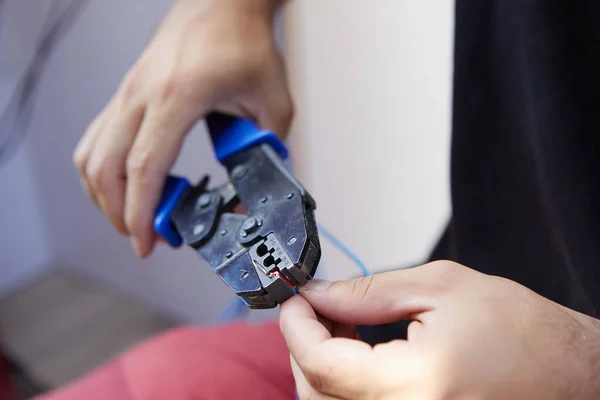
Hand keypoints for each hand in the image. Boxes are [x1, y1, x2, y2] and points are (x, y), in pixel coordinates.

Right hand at [73, 0, 290, 257]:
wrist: (224, 3)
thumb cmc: (246, 44)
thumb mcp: (273, 105)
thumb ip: (266, 155)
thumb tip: (249, 200)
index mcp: (179, 96)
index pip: (145, 165)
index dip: (141, 212)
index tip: (145, 242)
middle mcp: (142, 93)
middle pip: (105, 167)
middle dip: (118, 213)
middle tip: (143, 238)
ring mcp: (128, 91)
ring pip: (91, 154)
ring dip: (104, 194)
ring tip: (133, 218)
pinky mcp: (127, 92)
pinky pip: (97, 137)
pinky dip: (102, 170)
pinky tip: (126, 184)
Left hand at [280, 261, 599, 398]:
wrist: (569, 372)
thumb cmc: (521, 330)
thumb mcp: (439, 288)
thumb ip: (367, 294)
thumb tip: (319, 294)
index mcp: (416, 384)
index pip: (322, 364)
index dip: (296, 326)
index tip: (294, 300)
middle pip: (317, 392)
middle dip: (304, 344)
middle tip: (315, 306)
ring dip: (321, 364)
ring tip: (339, 324)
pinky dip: (343, 385)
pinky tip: (356, 351)